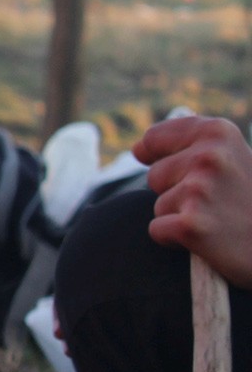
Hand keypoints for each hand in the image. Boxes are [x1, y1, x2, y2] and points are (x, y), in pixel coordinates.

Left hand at [134, 115, 251, 288]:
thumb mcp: (233, 157)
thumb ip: (192, 145)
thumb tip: (137, 149)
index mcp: (218, 132)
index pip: (153, 139)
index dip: (160, 158)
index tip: (186, 172)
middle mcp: (209, 157)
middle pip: (155, 175)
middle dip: (177, 192)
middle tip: (219, 203)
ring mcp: (200, 190)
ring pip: (159, 204)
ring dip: (181, 216)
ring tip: (219, 220)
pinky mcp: (191, 225)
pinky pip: (158, 230)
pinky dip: (177, 239)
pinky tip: (210, 239)